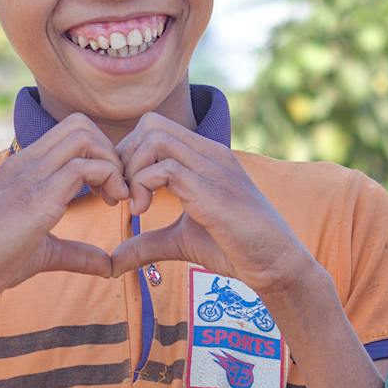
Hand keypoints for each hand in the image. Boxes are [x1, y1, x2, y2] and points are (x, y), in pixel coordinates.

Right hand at [0, 113, 126, 303]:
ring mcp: (31, 175)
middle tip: (115, 189)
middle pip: (80, 124)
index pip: (71, 131)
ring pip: (84, 137)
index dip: (99, 152)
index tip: (107, 187)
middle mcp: (27, 162)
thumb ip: (77, 252)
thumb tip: (108, 266)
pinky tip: (109, 205)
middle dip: (109, 151)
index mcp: (25, 167)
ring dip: (111, 163)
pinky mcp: (38, 197)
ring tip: (114, 197)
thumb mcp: (46, 250)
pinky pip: (83, 168)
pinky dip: (108, 179)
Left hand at [108, 114, 315, 292]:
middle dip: (124, 157)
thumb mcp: (180, 241)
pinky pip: (166, 169)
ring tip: (134, 205)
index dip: (127, 155)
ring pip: (154, 138)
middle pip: (150, 123)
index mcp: (204, 156)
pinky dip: (142, 186)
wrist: (275, 263)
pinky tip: (143, 212)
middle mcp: (210, 153)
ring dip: (132, 170)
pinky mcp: (214, 191)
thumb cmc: (234, 248)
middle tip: (121, 196)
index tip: (122, 193)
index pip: (154, 127)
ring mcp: (214, 168)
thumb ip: (147, 243)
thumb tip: (113, 261)